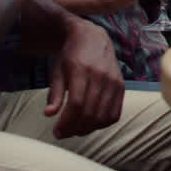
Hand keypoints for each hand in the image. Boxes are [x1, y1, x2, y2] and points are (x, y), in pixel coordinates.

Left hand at [44, 18, 123, 138]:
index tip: (56, 132)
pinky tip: (91, 124)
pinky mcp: (121, 85)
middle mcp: (101, 75)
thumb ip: (54, 93)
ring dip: (88, 129)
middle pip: (90, 113)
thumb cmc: (70, 55)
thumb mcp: (57, 70)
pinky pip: (115, 113)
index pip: (76, 104)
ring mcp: (114, 81)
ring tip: (75, 130)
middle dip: (74, 129)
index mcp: (81, 69)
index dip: (66, 122)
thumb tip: (49, 114)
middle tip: (63, 133)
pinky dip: (103, 123)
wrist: (92, 36)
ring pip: (103, 116)